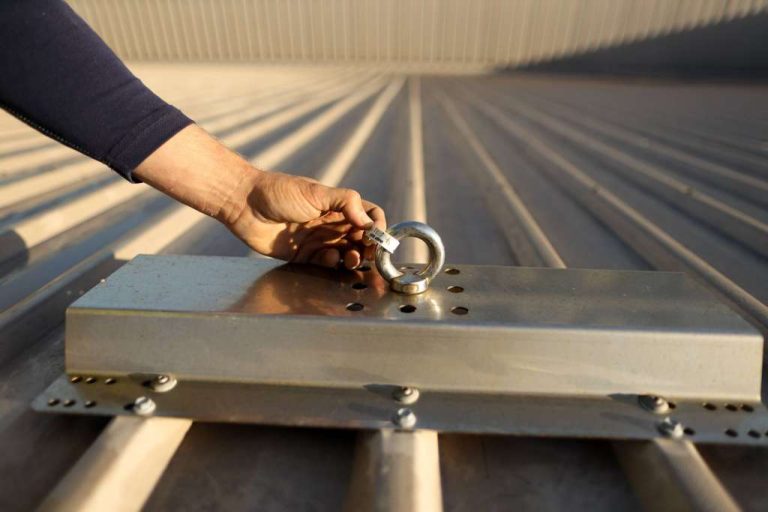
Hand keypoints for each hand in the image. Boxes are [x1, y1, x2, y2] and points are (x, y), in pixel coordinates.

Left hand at [226, 170, 384, 267]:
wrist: (244, 205)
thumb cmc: (278, 192)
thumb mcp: (316, 192)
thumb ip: (346, 203)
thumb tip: (369, 221)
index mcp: (338, 206)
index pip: (369, 216)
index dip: (378, 227)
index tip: (377, 238)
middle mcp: (331, 223)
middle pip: (361, 239)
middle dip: (368, 248)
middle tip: (366, 254)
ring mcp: (319, 240)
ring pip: (346, 254)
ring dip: (353, 258)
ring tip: (350, 258)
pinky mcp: (304, 255)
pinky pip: (326, 264)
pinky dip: (332, 264)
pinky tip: (328, 258)